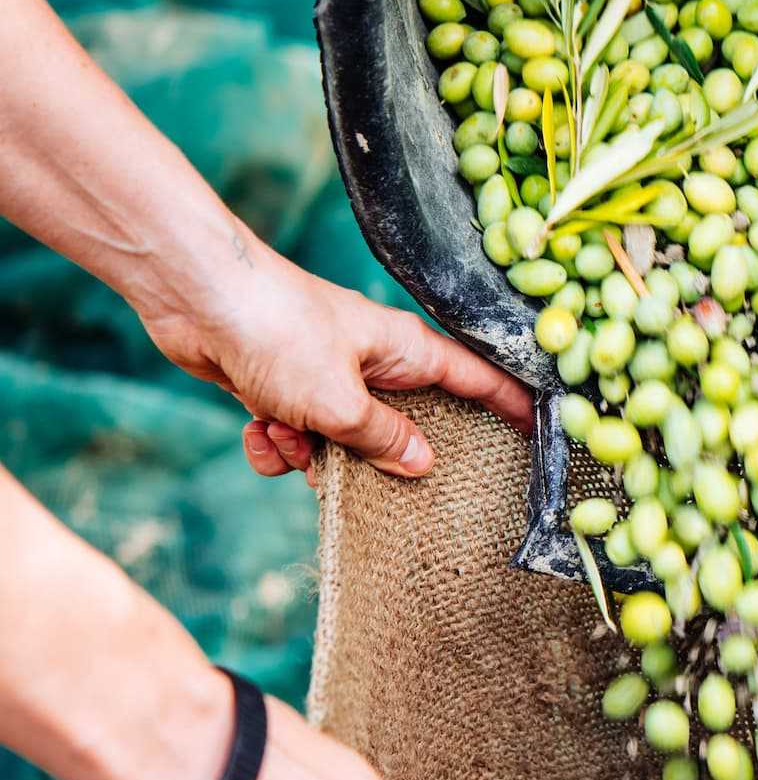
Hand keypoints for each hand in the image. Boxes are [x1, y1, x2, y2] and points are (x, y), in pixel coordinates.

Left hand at [135, 245, 531, 482]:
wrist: (195, 297)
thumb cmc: (278, 331)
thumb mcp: (338, 401)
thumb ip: (382, 439)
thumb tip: (422, 464)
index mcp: (406, 351)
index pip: (477, 380)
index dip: (510, 407)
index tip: (539, 436)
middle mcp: (373, 363)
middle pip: (405, 425)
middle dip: (380, 457)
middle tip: (374, 482)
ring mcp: (327, 376)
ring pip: (342, 442)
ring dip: (313, 455)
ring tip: (288, 434)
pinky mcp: (282, 388)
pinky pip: (295, 436)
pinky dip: (275, 443)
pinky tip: (256, 430)